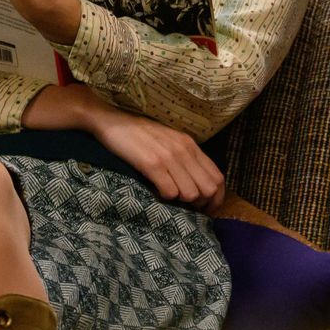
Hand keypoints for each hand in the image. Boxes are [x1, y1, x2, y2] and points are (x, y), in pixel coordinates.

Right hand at [22, 84, 225, 210]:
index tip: (204, 209)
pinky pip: (170, 192)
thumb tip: (198, 184)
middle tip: (185, 207)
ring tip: (168, 197)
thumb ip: (185, 158)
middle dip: (200, 204)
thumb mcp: (169, 141)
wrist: (111, 120)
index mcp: (190, 145)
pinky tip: (156, 192)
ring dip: (181, 202)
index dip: (215, 199)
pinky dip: (166, 198)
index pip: (218, 178)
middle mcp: (184, 150)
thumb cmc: (139, 134)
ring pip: (191, 194)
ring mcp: (168, 156)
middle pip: (208, 189)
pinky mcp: (151, 163)